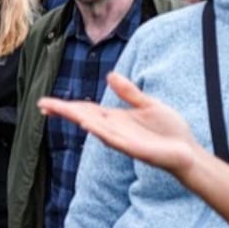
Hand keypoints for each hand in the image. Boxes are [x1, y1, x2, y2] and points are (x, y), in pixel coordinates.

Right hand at [38, 72, 203, 176]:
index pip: (86, 109)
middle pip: (83, 117)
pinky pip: (112, 138)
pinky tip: (87, 123)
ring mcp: (121, 140)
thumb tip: (110, 76)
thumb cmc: (169, 130)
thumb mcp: (148, 104)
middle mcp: (114, 129)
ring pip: (94, 127)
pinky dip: (99, 131)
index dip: (66, 105)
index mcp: (116, 118)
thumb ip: (129, 92)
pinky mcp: (132, 148)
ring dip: (77, 118)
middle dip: (63, 111)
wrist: (186, 151)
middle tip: (41, 104)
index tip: (45, 102)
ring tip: (58, 109)